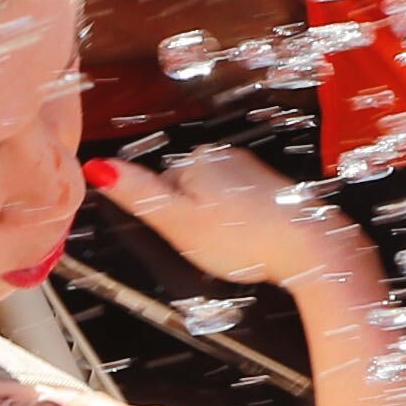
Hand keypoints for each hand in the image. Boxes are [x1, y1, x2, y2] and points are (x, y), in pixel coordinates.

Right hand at [94, 143, 361, 292]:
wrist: (308, 247)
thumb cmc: (244, 240)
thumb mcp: (177, 223)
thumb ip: (137, 193)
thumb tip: (98, 167)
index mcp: (193, 161)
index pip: (159, 187)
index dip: (167, 219)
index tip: (186, 237)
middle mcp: (221, 157)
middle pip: (187, 192)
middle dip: (193, 221)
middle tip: (210, 246)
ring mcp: (249, 170)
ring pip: (215, 200)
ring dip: (220, 224)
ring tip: (235, 246)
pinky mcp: (270, 187)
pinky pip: (242, 207)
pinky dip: (243, 225)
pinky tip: (252, 241)